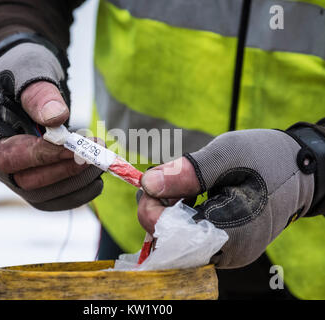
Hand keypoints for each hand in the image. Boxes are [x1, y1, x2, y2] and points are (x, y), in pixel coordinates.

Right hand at [0, 43, 102, 209]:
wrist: (26, 79)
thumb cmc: (23, 70)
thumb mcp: (29, 71)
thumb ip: (40, 94)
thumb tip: (57, 119)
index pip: (7, 157)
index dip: (40, 156)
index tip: (74, 148)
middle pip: (27, 182)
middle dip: (65, 170)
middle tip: (95, 155)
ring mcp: (14, 172)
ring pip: (44, 195)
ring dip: (76, 183)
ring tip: (101, 163)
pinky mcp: (34, 177)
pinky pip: (54, 197)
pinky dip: (77, 192)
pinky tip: (96, 179)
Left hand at [138, 129, 314, 267]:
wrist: (302, 170)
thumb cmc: (268, 159)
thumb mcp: (227, 155)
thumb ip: (187, 172)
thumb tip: (147, 184)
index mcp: (229, 235)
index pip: (170, 238)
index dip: (151, 210)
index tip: (152, 182)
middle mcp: (225, 253)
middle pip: (169, 242)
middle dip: (158, 208)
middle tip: (167, 178)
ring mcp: (225, 251)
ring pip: (177, 239)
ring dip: (168, 210)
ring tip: (182, 183)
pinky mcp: (224, 243)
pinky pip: (190, 236)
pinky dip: (180, 214)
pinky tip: (190, 193)